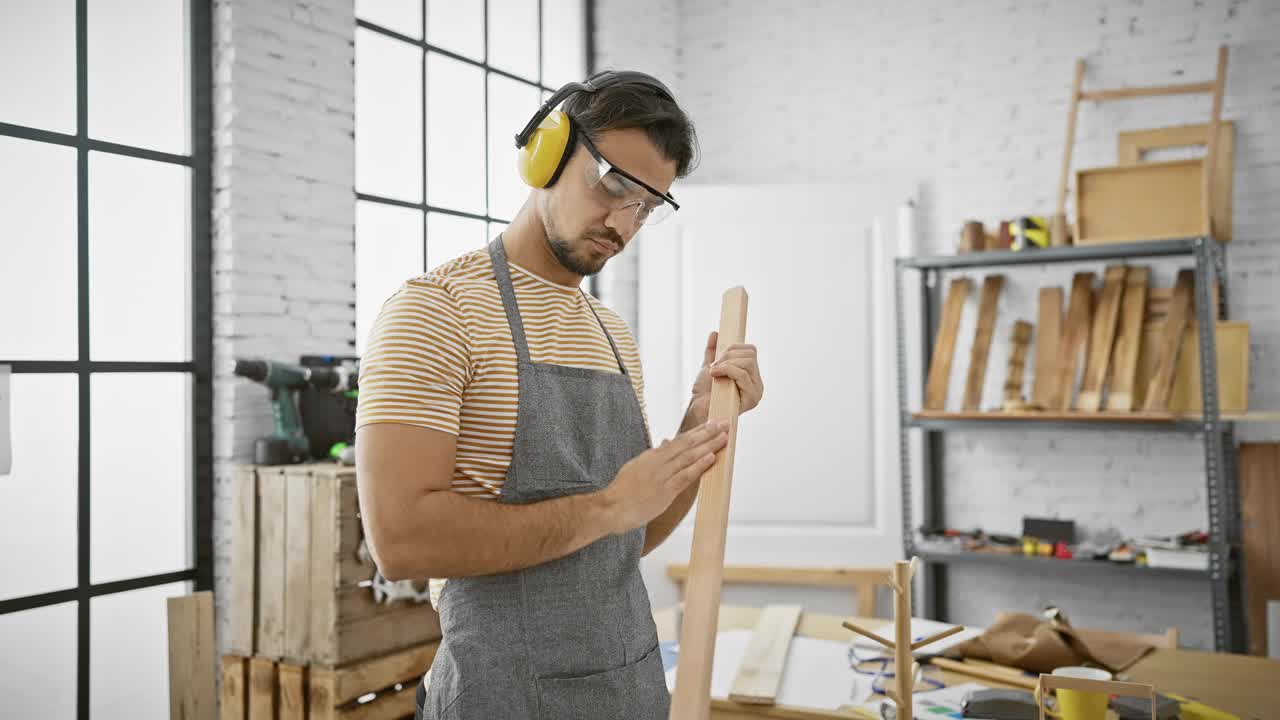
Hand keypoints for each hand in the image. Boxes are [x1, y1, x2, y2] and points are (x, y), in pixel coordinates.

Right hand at [598, 420, 729, 535]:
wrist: (608, 508)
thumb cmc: (620, 492)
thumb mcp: (635, 467)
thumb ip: (653, 457)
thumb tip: (665, 443)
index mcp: (651, 456)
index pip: (679, 441)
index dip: (697, 432)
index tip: (711, 424)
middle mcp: (657, 462)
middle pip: (687, 444)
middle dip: (707, 433)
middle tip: (724, 423)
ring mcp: (661, 476)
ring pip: (689, 456)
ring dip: (708, 445)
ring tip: (724, 436)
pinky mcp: (664, 492)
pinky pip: (685, 476)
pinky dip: (699, 466)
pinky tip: (712, 457)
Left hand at [689, 331, 763, 418]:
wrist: (697, 410)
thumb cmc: (703, 393)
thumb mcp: (709, 366)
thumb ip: (713, 351)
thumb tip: (715, 333)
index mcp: (750, 375)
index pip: (751, 351)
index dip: (734, 348)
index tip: (718, 357)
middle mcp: (757, 383)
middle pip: (751, 355)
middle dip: (729, 355)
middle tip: (714, 366)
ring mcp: (756, 392)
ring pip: (747, 363)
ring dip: (727, 363)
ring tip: (714, 372)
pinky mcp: (751, 399)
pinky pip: (742, 375)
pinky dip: (727, 370)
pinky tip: (715, 374)